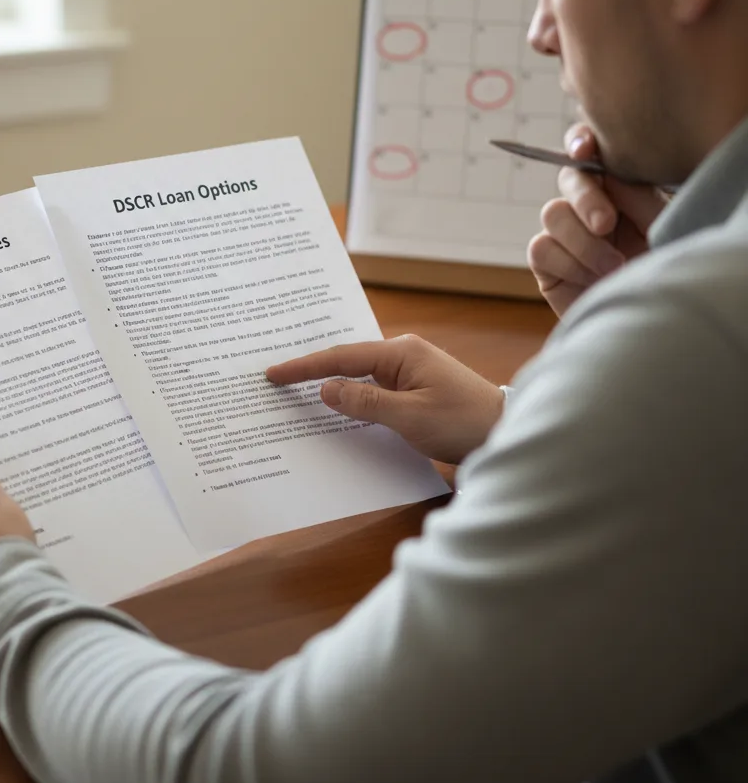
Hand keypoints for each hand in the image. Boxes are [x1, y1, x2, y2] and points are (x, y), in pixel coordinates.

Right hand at [266, 335, 504, 465]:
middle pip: (347, 358)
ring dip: (331, 380)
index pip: (342, 357)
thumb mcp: (410, 417)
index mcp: (401, 352)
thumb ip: (366, 402)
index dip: (305, 366)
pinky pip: (374, 385)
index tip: (274, 372)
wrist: (506, 430)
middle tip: (277, 373)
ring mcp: (410, 368)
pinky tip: (337, 400)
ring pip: (359, 373)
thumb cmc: (463, 423)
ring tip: (296, 385)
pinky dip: (352, 392)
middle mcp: (403, 353)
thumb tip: (326, 390)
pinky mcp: (415, 385)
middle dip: (312, 366)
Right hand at [528, 123, 668, 316]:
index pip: (592, 150)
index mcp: (619, 186)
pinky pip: (542, 247)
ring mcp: (563, 230)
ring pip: (553, 212)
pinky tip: (591, 280)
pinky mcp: (546, 260)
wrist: (644, 317)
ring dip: (584, 242)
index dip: (581, 141)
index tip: (585, 151)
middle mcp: (587, 203)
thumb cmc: (659, 270)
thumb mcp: (662, 229)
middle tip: (606, 224)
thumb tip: (617, 182)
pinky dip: (569, 263)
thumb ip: (643, 199)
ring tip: (615, 266)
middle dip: (586, 199)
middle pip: (569, 178)